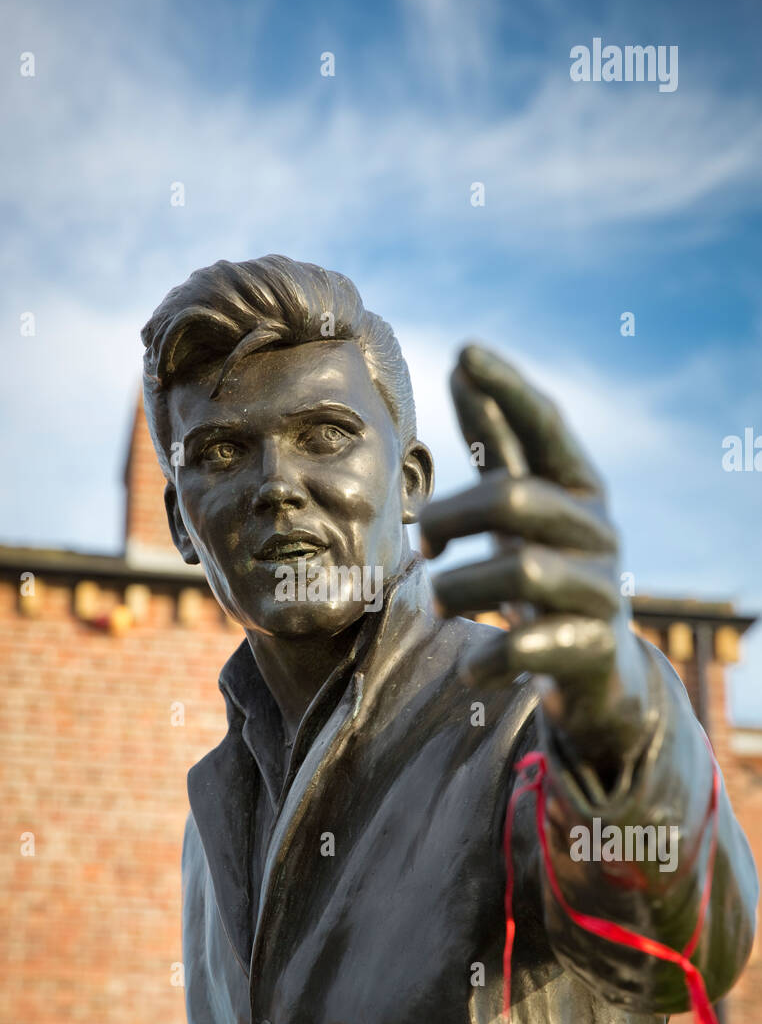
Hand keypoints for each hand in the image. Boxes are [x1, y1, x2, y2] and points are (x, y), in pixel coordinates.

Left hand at [419, 345, 652, 786]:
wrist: (599, 671)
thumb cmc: (548, 570)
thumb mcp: (524, 508)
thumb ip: (498, 446)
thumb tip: (461, 364)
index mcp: (580, 489)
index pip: (546, 428)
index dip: (509, 390)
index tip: (464, 351)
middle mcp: (598, 531)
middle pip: (516, 500)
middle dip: (453, 517)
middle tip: (422, 544)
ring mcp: (601, 590)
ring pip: (522, 571)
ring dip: (462, 588)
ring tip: (437, 603)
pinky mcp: (592, 647)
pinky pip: (532, 646)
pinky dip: (491, 655)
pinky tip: (472, 668)